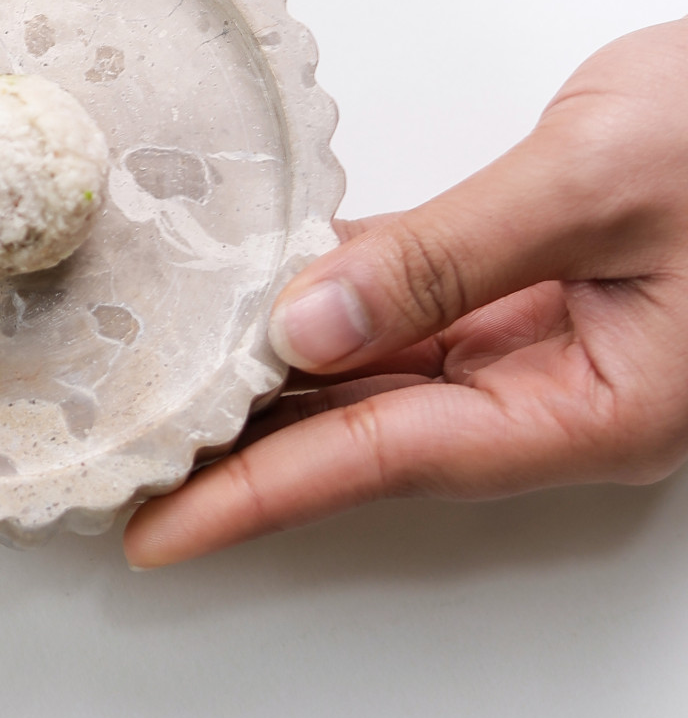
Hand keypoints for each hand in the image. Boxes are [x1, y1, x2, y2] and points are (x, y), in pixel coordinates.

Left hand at [124, 18, 687, 565]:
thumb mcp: (596, 187)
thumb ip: (447, 256)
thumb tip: (307, 325)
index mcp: (593, 406)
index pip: (384, 462)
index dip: (259, 496)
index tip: (157, 530)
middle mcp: (559, 389)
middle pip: (362, 432)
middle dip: (241, 452)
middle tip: (121, 465)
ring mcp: (545, 336)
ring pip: (375, 372)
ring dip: (272, 379)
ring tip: (157, 391)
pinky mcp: (532, 277)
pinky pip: (406, 302)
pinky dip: (327, 296)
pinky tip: (251, 290)